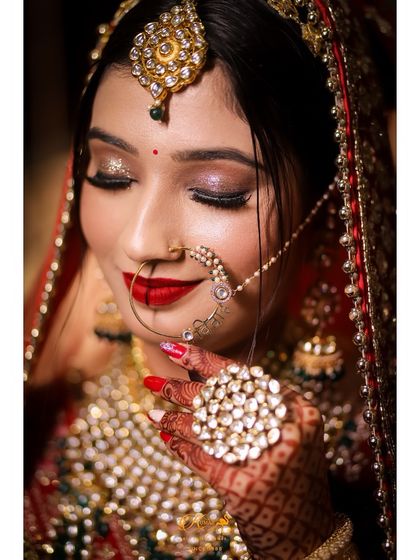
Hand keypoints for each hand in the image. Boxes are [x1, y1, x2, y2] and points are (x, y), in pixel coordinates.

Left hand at [144, 342, 333, 559]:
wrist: (309, 533)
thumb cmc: (296, 476)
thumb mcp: (293, 432)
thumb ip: (262, 407)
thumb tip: (208, 381)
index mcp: (298, 410)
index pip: (241, 374)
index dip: (202, 359)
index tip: (172, 347)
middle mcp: (282, 429)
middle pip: (218, 398)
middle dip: (179, 389)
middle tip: (152, 380)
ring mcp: (262, 458)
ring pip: (204, 426)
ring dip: (173, 419)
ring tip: (153, 413)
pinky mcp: (241, 486)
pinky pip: (200, 457)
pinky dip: (181, 447)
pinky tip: (167, 439)